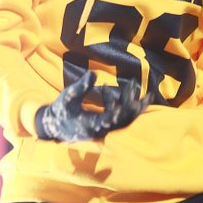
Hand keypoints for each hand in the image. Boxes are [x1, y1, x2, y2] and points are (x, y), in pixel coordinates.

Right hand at [35, 71, 149, 141]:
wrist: (56, 126)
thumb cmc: (60, 110)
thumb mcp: (67, 97)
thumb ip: (80, 86)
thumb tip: (93, 73)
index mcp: (90, 125)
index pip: (109, 120)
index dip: (119, 110)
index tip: (129, 99)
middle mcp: (101, 130)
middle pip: (123, 122)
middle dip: (134, 108)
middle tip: (143, 92)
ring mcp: (104, 130)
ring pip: (125, 121)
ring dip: (135, 108)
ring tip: (146, 94)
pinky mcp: (106, 127)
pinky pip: (122, 119)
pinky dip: (129, 108)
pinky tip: (129, 93)